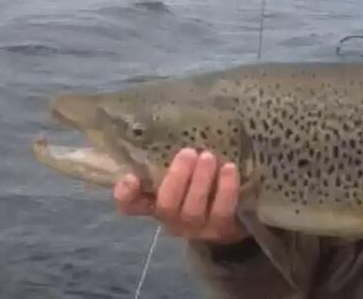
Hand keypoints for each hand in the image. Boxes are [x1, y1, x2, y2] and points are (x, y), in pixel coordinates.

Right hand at [113, 148, 248, 243]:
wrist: (237, 215)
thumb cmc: (204, 183)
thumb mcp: (186, 171)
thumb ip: (172, 159)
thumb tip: (167, 132)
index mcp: (156, 204)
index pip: (130, 205)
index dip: (126, 195)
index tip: (130, 177)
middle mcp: (173, 220)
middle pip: (166, 206)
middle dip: (176, 178)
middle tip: (188, 152)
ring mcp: (197, 228)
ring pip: (192, 210)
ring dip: (200, 181)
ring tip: (208, 157)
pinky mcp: (222, 230)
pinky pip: (222, 212)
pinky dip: (226, 190)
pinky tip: (229, 168)